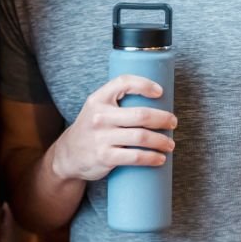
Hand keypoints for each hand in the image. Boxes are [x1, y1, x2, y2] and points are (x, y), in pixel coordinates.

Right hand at [51, 74, 176, 180]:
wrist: (67, 155)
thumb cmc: (90, 130)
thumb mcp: (96, 109)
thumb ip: (116, 102)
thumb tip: (153, 100)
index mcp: (98, 99)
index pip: (123, 82)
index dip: (144, 84)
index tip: (160, 92)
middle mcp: (99, 116)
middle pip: (141, 114)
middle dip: (163, 119)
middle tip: (173, 123)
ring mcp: (101, 137)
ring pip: (141, 136)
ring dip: (162, 141)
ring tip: (170, 144)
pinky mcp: (105, 156)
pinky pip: (135, 156)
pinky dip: (152, 157)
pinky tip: (160, 159)